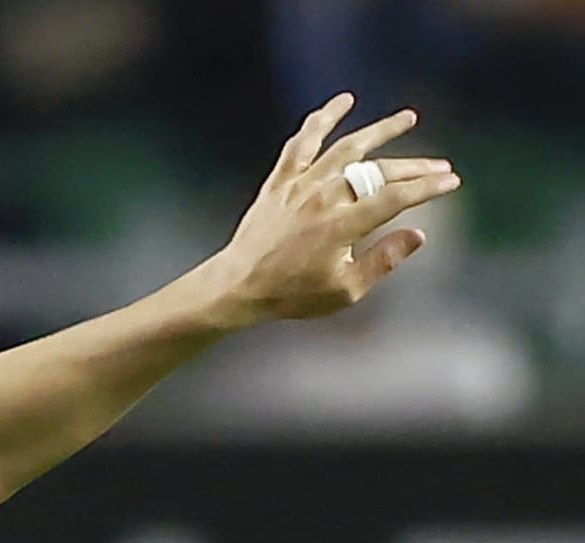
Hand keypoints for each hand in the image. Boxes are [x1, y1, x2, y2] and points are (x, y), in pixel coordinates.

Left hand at [214, 93, 457, 324]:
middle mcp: (322, 198)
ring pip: (346, 147)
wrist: (237, 286)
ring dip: (380, 130)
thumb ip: (384, 260)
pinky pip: (302, 143)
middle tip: (440, 166)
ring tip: (408, 118)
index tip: (451, 181)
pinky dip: (321, 120)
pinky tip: (341, 102)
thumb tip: (418, 234)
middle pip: (378, 172)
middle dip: (415, 167)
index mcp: (342, 225)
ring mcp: (299, 186)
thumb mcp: (345, 290)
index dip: (427, 187)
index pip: (396, 197)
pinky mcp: (280, 182)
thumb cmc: (291, 294)